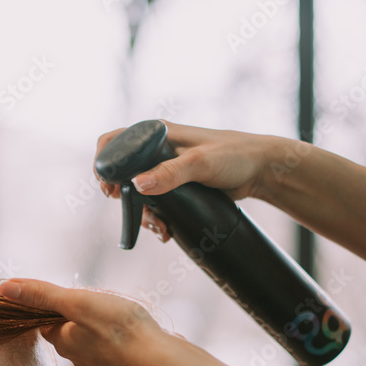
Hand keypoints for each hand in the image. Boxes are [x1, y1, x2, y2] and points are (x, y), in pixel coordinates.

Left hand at [0, 279, 171, 365]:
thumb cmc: (120, 329)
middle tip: (93, 301)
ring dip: (97, 327)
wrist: (160, 359)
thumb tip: (2, 289)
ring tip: (114, 314)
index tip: (66, 295)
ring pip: (90, 341)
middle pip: (67, 332)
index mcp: (63, 343)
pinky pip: (111, 350)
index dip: (52, 305)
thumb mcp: (77, 302)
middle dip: (76, 316)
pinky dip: (116, 339)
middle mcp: (77, 360)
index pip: (45, 322)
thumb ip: (42, 295)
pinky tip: (129, 331)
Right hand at [94, 120, 275, 241]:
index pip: (114, 142)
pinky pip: (155, 204)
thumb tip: (138, 186)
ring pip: (138, 194)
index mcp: (156, 134)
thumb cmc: (234, 155)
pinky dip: (155, 219)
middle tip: (133, 211)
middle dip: (124, 197)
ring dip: (142, 214)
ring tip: (160, 229)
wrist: (261, 170)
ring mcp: (165, 169)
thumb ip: (170, 173)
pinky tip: (165, 231)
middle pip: (122, 173)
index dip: (104, 163)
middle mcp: (156, 150)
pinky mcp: (176, 186)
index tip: (109, 187)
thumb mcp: (200, 163)